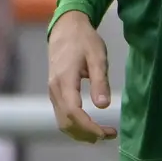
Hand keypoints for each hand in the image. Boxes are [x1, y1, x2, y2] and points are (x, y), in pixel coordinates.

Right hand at [47, 11, 115, 143]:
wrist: (66, 27)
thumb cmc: (84, 39)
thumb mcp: (97, 56)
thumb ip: (100, 81)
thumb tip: (103, 106)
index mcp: (64, 80)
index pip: (73, 113)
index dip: (89, 127)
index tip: (107, 132)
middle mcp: (54, 89)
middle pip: (66, 122)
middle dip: (87, 134)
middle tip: (109, 134)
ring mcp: (52, 91)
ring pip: (62, 122)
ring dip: (80, 133)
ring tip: (102, 133)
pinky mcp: (54, 91)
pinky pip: (61, 115)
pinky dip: (75, 126)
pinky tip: (89, 125)